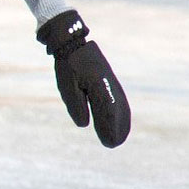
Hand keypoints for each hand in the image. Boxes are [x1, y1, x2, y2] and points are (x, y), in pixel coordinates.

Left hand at [35, 11, 130, 147]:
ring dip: (121, 122)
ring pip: (120, 105)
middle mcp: (109, 85)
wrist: (73, 44)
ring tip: (120, 137)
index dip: (109, 128)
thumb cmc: (68, 67)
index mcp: (98, 86)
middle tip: (114, 144)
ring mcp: (111, 82)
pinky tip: (120, 120)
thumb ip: (76, 106)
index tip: (109, 142)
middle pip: (117, 111)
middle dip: (116, 128)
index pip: (106, 112)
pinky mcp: (109, 81)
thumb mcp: (67, 87)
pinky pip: (118, 99)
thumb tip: (84, 124)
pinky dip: (121, 112)